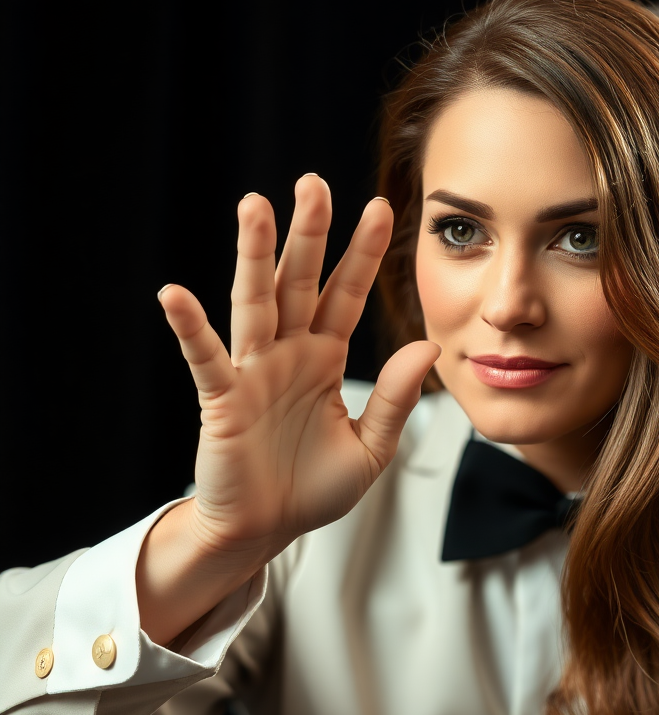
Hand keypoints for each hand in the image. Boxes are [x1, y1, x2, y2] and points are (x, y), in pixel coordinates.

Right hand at [138, 174, 438, 642]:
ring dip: (253, 256)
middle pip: (299, 281)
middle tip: (314, 183)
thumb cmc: (312, 489)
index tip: (384, 209)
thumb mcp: (370, 448)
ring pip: (255, 303)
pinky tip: (175, 295)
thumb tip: (429, 347)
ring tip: (254, 206)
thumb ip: (397, 399)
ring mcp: (254, 371)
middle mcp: (289, 353)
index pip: (347, 295)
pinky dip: (191, 329)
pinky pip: (207, 359)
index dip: (364, 254)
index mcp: (325, 358)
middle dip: (308, 234)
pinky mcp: (222, 400)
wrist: (265, 531)